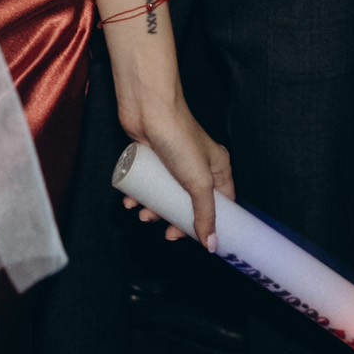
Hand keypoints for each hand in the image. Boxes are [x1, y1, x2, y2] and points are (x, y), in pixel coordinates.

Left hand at [108, 48, 230, 241]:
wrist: (149, 109)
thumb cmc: (179, 138)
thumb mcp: (198, 182)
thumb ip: (205, 214)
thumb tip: (211, 244)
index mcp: (218, 169)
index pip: (223, 204)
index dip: (213, 225)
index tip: (202, 242)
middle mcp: (198, 166)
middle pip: (191, 204)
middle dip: (177, 220)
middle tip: (167, 233)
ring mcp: (175, 163)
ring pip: (167, 195)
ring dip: (154, 210)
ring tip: (142, 214)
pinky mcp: (154, 159)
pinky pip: (149, 183)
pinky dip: (140, 195)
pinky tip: (130, 201)